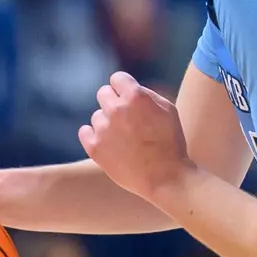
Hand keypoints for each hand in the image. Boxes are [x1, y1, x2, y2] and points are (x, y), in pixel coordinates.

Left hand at [78, 71, 193, 202]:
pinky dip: (94, 136)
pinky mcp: (95, 148)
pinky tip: (108, 144)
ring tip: (125, 139)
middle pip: (103, 93)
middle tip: (126, 118)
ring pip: (97, 116)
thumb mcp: (168, 110)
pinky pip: (85, 132)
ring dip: (107, 123)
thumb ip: (147, 94)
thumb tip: (130, 88)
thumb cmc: (171, 143)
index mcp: (136, 96)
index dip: (124, 87)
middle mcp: (117, 109)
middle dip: (114, 102)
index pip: (117, 78)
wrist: (166, 178)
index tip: (128, 98)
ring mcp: (104, 129)